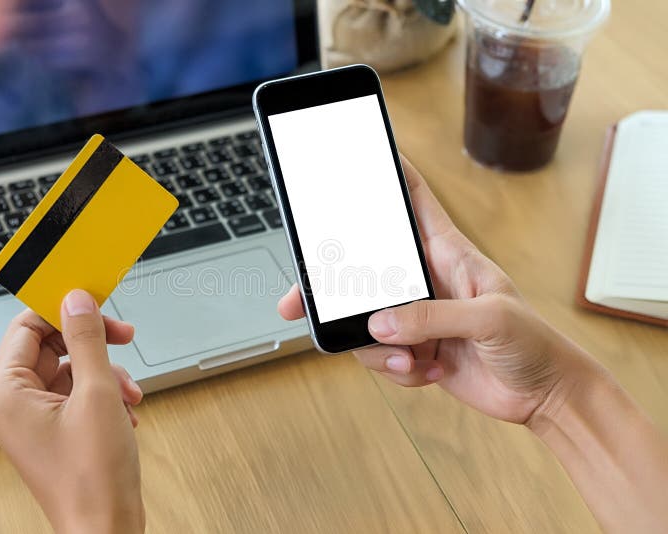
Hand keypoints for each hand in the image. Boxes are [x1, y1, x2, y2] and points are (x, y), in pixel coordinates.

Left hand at [0, 289, 144, 533]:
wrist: (107, 528)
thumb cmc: (92, 478)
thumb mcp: (97, 393)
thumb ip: (86, 339)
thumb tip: (76, 301)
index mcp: (6, 393)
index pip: (26, 326)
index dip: (62, 309)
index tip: (93, 300)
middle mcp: (13, 404)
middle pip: (50, 345)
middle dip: (92, 344)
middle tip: (123, 335)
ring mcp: (33, 419)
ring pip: (69, 369)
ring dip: (105, 372)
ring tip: (128, 393)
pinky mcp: (53, 430)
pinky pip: (77, 393)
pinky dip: (104, 394)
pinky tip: (125, 410)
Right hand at [278, 157, 595, 424]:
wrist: (542, 394)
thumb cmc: (533, 342)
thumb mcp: (490, 318)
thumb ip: (432, 317)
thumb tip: (379, 323)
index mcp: (448, 253)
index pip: (413, 200)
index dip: (387, 173)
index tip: (357, 154)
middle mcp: (425, 279)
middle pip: (364, 268)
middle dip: (332, 288)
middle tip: (298, 301)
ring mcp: (416, 315)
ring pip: (365, 321)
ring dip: (376, 348)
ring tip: (412, 360)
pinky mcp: (413, 348)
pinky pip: (380, 355)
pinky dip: (396, 370)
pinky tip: (427, 372)